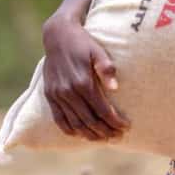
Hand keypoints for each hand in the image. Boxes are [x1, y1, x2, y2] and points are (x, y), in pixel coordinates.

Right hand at [42, 15, 129, 140]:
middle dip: (105, 131)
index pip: (102, 109)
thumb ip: (106, 69)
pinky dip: (70, 130)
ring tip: (103, 139)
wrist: (57, 36)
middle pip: (89, 120)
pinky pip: (59, 119)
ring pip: (75, 124)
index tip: (126, 126)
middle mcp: (68, 92)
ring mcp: (57, 95)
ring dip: (90, 134)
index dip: (115, 121)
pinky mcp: (49, 96)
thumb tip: (115, 87)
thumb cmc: (83, 43)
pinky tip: (81, 134)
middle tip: (118, 136)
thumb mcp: (98, 51)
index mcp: (83, 82)